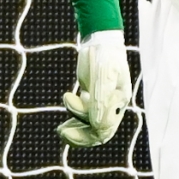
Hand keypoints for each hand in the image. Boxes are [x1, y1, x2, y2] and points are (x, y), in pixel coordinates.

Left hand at [58, 28, 131, 149]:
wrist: (99, 41)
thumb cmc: (104, 56)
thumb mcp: (103, 75)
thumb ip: (100, 99)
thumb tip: (95, 125)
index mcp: (119, 102)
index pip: (106, 127)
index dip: (89, 132)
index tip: (70, 125)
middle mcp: (112, 106)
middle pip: (99, 132)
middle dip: (81, 137)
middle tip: (62, 133)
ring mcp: (101, 103)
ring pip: (90, 127)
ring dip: (75, 131)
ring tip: (60, 130)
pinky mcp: (90, 99)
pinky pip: (83, 118)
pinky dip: (73, 123)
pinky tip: (62, 126)